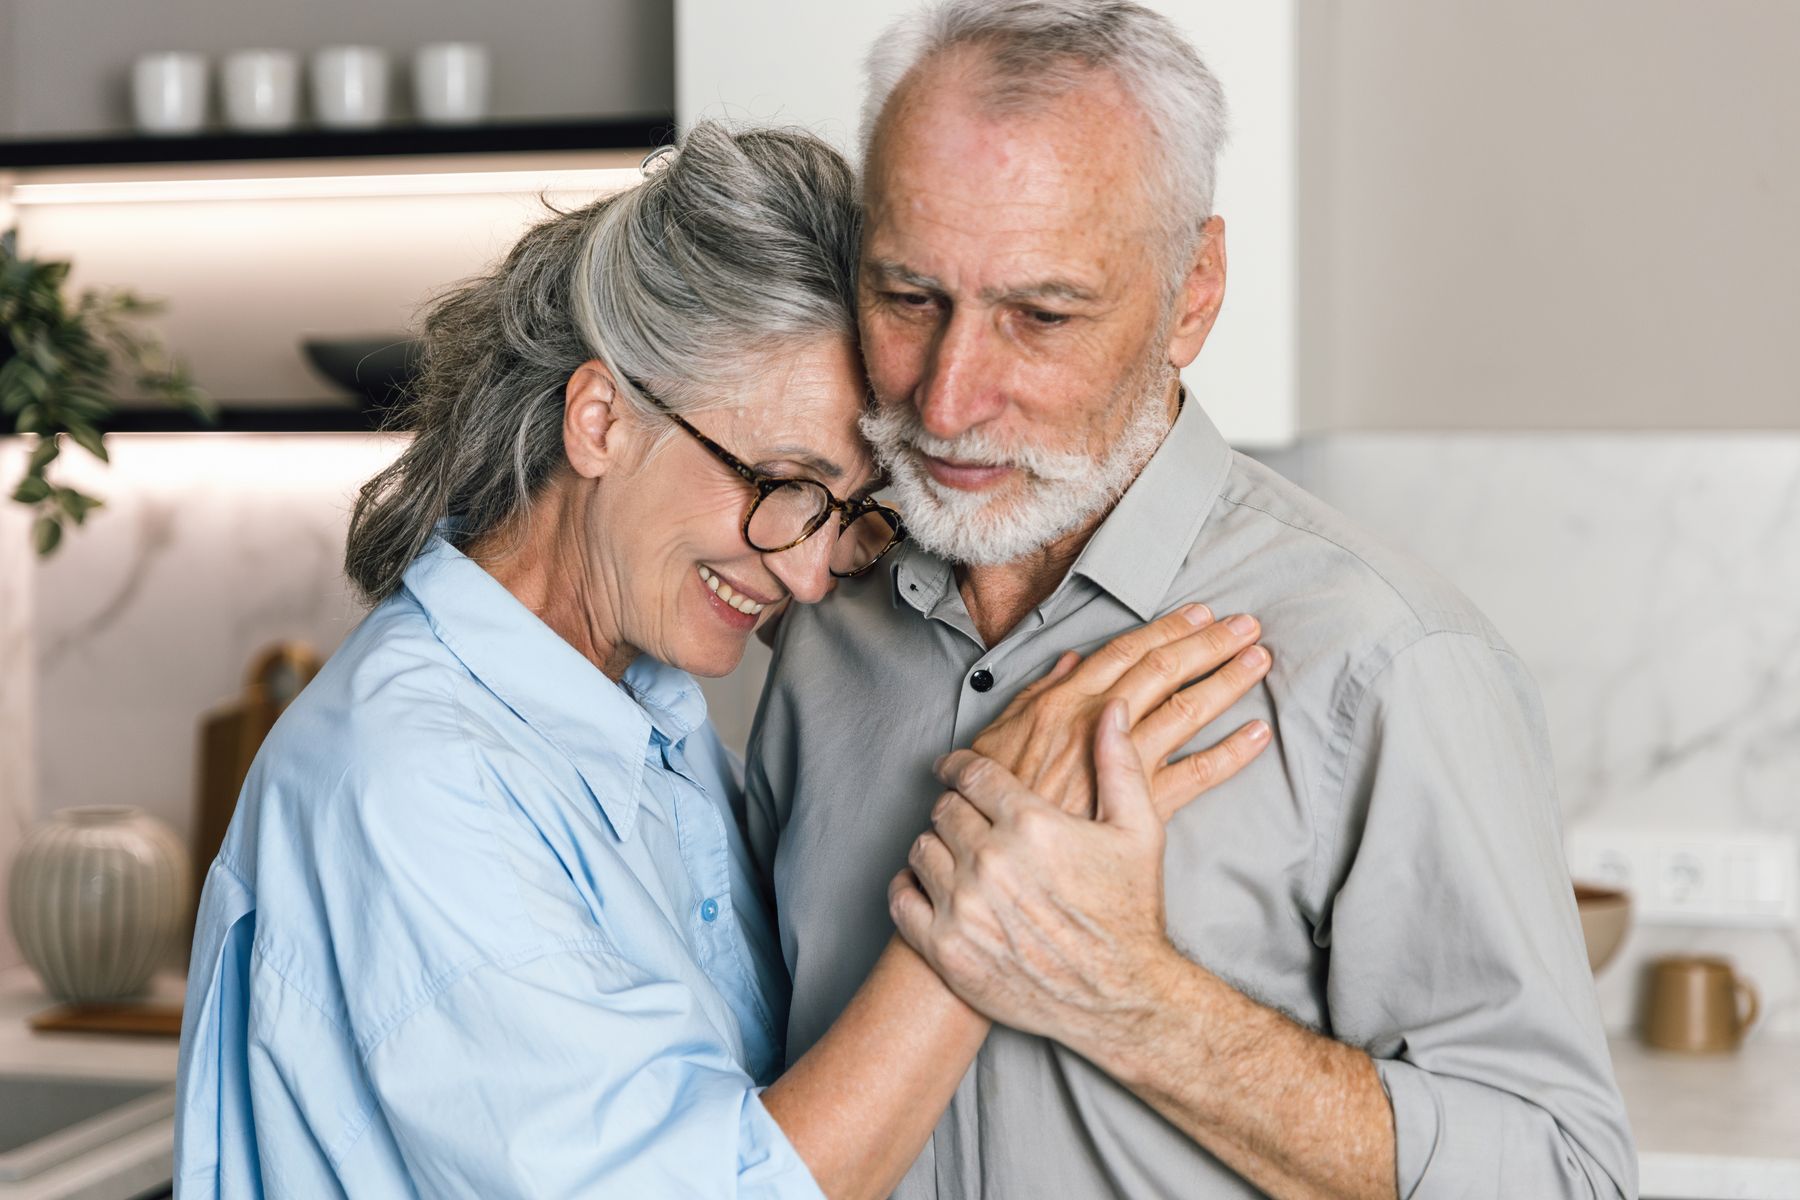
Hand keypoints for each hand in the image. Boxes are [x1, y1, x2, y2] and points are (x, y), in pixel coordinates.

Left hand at [892, 703, 1219, 1053]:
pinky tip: (932, 887)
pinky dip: (910, 888)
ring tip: (957, 855)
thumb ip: (1118, 763)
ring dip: (936, 847)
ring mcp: (964, 906)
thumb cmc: (1130, 913)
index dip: (958, 766)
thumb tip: (1109, 709)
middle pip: (944, 809)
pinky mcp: (947, 948)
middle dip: (954, 808)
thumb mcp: (1138, 830)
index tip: (953, 769)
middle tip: (965, 818)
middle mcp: (991, 861)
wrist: (1121, 998)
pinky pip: (902, 899)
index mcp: (1031, 824)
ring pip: (921, 848)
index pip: (970, 774)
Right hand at [971, 604, 1271, 818]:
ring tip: (1259, 661)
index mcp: (1065, 702)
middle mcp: (1099, 724)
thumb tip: (1067, 662)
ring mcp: (1122, 764)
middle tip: (1247, 625)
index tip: (1200, 613)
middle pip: (1164, 671)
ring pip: (1186, 711)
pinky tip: (1259, 735)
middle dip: (1210, 643)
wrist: (1000, 852)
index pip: (1127, 652)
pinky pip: (1197, 774)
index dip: (1168, 628)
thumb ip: (1034, 695)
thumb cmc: (994, 798)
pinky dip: (1232, 753)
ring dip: (1227, 682)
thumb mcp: (997, 735)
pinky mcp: (1139, 806)